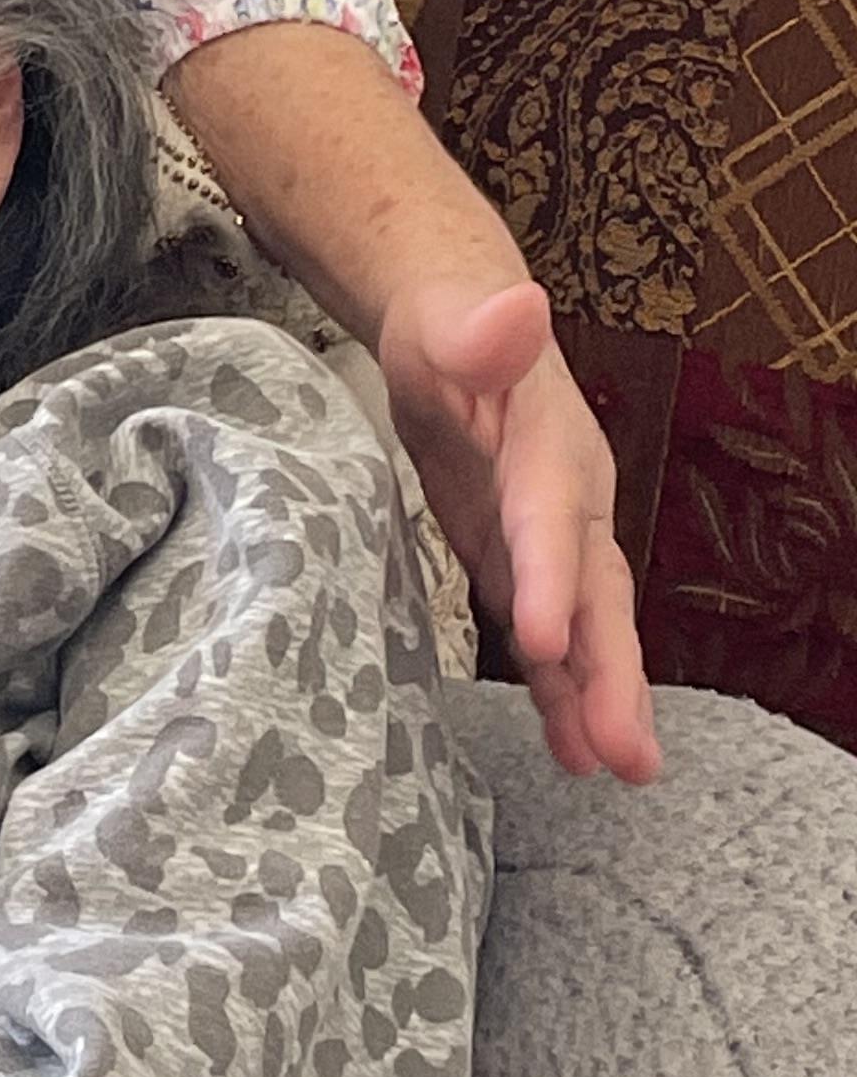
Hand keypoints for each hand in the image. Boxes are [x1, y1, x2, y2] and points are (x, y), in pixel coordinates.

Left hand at [375, 276, 660, 785]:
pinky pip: (547, 635)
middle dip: (610, 672)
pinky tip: (572, 751)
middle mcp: (567, 501)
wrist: (457, 330)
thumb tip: (520, 306)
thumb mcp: (451, 319)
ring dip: (598, 699)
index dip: (549, 575)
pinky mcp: (520, 562)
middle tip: (627, 752)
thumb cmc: (449, 325)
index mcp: (549, 446)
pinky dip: (560, 691)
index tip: (543, 640)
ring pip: (584, 627)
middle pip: (595, 592)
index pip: (550, 515)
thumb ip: (480, 326)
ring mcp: (550, 538)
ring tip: (618, 770)